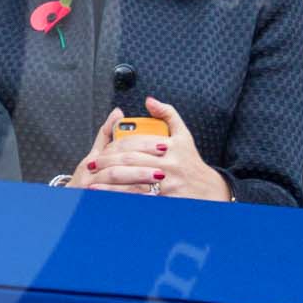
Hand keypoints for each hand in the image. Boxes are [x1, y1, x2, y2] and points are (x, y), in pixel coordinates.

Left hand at [72, 98, 230, 200]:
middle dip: (108, 164)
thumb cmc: (192, 162)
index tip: (100, 153)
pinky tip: (109, 203)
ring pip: (134, 183)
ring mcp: (169, 185)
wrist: (211, 190)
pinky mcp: (168, 201)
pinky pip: (142, 200)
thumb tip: (149, 100)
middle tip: (91, 167)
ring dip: (111, 186)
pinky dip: (125, 201)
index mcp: (171, 147)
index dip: (115, 148)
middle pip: (131, 162)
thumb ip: (167, 115)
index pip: (137, 144)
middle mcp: (169, 166)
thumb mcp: (184, 135)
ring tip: (93, 186)